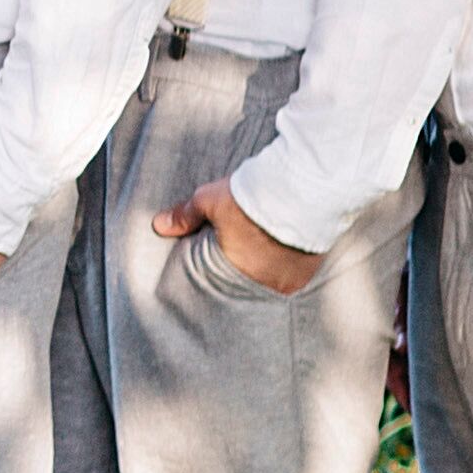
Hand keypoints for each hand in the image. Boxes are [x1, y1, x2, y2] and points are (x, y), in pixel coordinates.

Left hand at [152, 178, 319, 295]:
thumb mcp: (210, 201)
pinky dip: (291, 260)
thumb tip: (159, 225)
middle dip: (244, 267)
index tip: (220, 258)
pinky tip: (288, 246)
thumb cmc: (252, 197)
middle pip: (249, 280)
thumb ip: (186, 216)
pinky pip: (298, 270)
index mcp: (236, 274)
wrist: (303, 188)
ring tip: (267, 247)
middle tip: (245, 251)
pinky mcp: (314, 268)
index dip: (219, 267)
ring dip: (269, 265)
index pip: (220, 280)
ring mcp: (292, 278)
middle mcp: (266, 284)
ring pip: (275, 277)